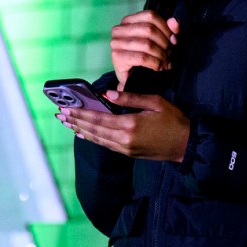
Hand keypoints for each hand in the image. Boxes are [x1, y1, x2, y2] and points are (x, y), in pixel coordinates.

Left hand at [57, 90, 189, 161]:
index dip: (81, 113)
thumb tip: (108, 93)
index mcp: (130, 124)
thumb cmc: (174, 120)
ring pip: (97, 139)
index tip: (66, 108)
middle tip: (60, 115)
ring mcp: (125, 148)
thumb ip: (130, 98)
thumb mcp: (155, 102)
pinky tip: (84, 134)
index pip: (98, 118)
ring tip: (67, 124)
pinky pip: (105, 145)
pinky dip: (92, 138)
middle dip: (76, 121)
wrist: (186, 145)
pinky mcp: (128, 153)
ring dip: (81, 130)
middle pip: (94, 130)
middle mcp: (123, 139)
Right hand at [110, 11, 179, 88]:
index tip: (173, 40)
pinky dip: (154, 63)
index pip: (150, 16)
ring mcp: (116, 43)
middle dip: (163, 43)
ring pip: (147, 44)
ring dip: (160, 55)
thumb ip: (168, 29)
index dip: (165, 28)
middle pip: (149, 29)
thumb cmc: (146, 57)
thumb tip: (174, 22)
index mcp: (128, 21)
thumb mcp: (160, 40)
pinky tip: (157, 67)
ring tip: (165, 62)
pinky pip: (142, 58)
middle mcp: (119, 29)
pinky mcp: (117, 57)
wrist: (133, 79)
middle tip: (169, 53)